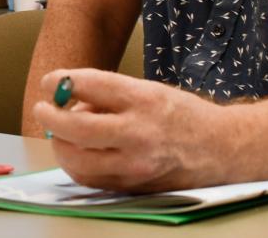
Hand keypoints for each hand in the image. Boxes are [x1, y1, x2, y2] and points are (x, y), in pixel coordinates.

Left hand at [32, 68, 229, 192]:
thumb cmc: (181, 115)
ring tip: (62, 132)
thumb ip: (107, 94)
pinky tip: (78, 151)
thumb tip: (65, 99)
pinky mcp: (134, 187)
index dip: (61, 82)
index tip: (51, 82)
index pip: (90, 85)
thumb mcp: (148, 90)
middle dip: (51, 117)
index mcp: (144, 100)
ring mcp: (136, 165)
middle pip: (77, 128)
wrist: (222, 149)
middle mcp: (140, 133)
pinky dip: (76, 163)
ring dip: (60, 144)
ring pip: (77, 160)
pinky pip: (90, 178)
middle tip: (45, 110)